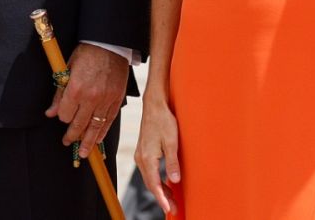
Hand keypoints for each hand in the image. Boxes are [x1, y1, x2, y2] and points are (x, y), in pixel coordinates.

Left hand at [46, 44, 127, 158]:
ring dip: (88, 142)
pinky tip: (97, 140)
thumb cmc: (86, 53)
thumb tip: (51, 113)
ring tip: (83, 153)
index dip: (63, 118)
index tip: (63, 117)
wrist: (110, 44)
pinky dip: (102, 132)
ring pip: (95, 127)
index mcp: (76, 89)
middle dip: (72, 136)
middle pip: (79, 124)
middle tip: (67, 142)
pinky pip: (108, 121)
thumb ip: (59, 93)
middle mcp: (91, 97)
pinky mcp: (116, 100)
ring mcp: (105, 100)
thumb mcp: (67, 69)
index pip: (66, 115)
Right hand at [133, 92, 180, 215]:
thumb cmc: (163, 120)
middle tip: (172, 209)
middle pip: (150, 184)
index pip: (154, 184)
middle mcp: (141, 158)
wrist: (154, 105)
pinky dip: (156, 181)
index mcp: (147, 158)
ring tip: (170, 200)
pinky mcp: (143, 151)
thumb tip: (174, 180)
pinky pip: (149, 171)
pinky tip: (165, 184)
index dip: (161, 198)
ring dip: (159, 190)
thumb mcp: (172, 141)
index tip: (168, 209)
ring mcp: (141, 155)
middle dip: (161, 198)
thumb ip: (172, 162)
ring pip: (149, 178)